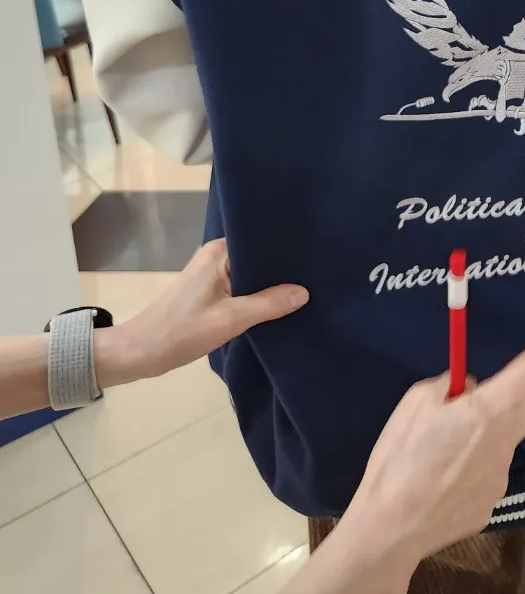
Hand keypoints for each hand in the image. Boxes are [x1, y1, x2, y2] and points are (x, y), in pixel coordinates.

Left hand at [95, 239, 308, 387]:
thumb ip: (268, 304)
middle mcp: (216, 255)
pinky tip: (277, 305)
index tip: (315, 258)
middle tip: (316, 277)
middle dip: (282, 269)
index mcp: (219, 252)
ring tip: (303, 290)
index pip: (261, 241)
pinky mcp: (209, 290)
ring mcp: (212, 272)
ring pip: (251, 274)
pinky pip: (242, 285)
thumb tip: (304, 292)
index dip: (287, 250)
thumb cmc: (181, 331)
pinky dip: (257, 295)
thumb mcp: (229, 319)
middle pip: (258, 257)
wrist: (139, 353)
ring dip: (270, 284)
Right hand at [345, 317, 524, 564]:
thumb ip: (449, 387)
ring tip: (442, 452)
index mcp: (485, 411)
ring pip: (505, 441)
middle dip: (508, 399)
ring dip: (485, 435)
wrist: (390, 528)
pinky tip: (442, 481)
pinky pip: (490, 472)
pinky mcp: (491, 504)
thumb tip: (468, 392)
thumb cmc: (399, 458)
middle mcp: (503, 442)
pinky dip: (473, 468)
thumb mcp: (415, 403)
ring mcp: (500, 477)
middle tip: (471, 406)